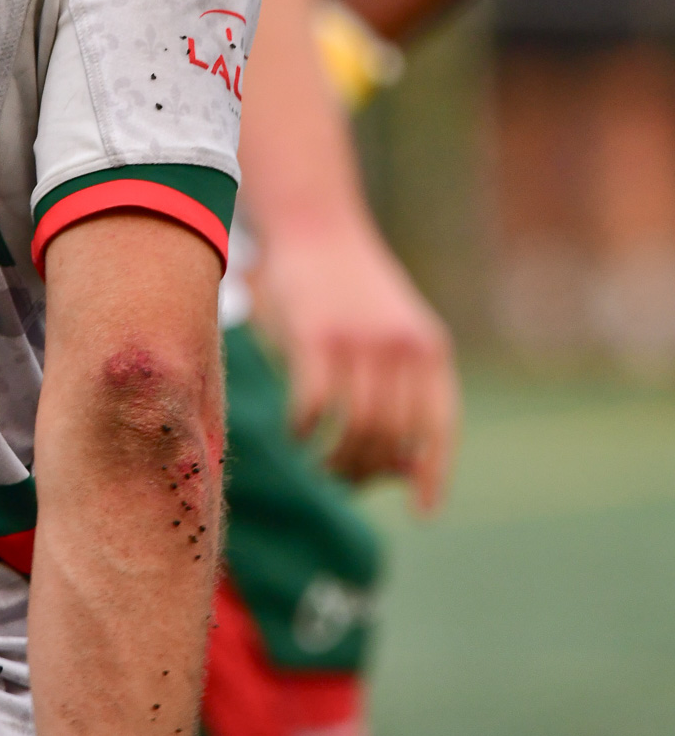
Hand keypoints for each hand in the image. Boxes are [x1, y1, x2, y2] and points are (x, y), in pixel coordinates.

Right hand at [247, 215, 458, 513]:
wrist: (315, 223)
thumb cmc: (350, 289)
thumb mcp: (394, 332)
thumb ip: (404, 391)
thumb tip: (403, 471)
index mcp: (429, 348)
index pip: (439, 426)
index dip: (434, 474)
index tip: (423, 512)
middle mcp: (401, 347)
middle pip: (391, 438)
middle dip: (367, 470)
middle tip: (342, 476)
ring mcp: (359, 342)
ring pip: (354, 430)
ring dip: (335, 459)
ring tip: (320, 462)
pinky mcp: (315, 337)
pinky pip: (313, 407)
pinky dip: (303, 431)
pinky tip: (297, 432)